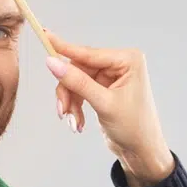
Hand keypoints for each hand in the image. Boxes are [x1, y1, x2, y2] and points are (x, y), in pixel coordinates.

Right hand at [43, 32, 175, 186]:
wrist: (141, 151)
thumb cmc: (134, 128)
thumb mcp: (104, 103)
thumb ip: (77, 82)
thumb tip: (53, 63)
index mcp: (128, 60)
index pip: (88, 53)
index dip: (64, 48)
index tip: (44, 35)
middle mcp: (119, 64)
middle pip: (78, 69)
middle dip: (68, 91)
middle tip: (62, 110)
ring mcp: (110, 77)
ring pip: (75, 81)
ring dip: (70, 102)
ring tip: (72, 121)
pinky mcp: (103, 89)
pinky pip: (79, 91)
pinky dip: (75, 106)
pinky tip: (78, 122)